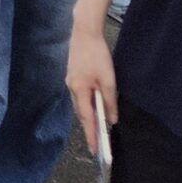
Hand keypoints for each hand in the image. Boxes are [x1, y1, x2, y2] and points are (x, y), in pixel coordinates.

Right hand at [67, 25, 118, 154]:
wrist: (84, 32)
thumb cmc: (97, 55)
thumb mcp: (108, 79)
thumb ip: (109, 101)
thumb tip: (111, 119)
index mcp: (79, 90)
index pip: (86, 119)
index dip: (91, 135)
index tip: (95, 150)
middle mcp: (71, 88)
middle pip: (81, 113)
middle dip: (89, 127)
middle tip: (98, 142)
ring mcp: (70, 81)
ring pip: (80, 104)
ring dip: (88, 115)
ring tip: (97, 126)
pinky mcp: (72, 75)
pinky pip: (79, 95)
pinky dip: (86, 104)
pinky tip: (93, 104)